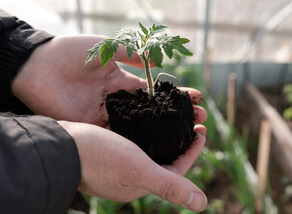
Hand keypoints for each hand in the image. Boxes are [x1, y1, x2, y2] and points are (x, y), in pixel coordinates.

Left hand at [12, 35, 206, 126]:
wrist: (37, 67)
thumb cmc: (71, 53)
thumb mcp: (106, 48)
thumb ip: (131, 54)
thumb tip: (157, 61)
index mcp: (123, 82)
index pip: (156, 92)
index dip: (177, 95)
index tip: (198, 98)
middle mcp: (120, 102)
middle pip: (154, 113)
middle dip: (177, 116)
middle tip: (200, 121)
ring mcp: (108, 116)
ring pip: (141, 128)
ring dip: (163, 133)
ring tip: (187, 136)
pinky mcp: (94, 128)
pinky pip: (119, 137)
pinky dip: (137, 142)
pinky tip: (157, 147)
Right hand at [58, 120, 207, 211]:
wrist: (59, 145)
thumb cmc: (99, 157)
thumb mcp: (138, 169)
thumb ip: (169, 186)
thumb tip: (201, 204)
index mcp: (141, 184)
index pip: (177, 168)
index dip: (193, 150)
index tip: (202, 130)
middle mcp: (131, 176)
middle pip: (165, 158)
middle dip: (181, 140)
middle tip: (192, 121)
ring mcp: (118, 164)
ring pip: (150, 148)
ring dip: (165, 134)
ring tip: (173, 117)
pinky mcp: (107, 151)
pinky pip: (135, 140)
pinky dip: (146, 130)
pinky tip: (147, 118)